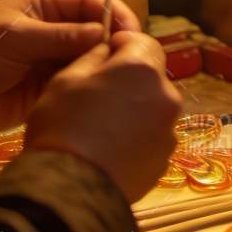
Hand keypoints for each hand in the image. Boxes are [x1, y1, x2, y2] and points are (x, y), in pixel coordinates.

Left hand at [0, 0, 139, 136]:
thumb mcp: (16, 37)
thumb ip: (60, 36)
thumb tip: (104, 33)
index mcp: (47, 5)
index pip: (92, 2)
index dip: (114, 14)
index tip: (129, 33)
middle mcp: (57, 29)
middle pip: (98, 30)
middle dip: (114, 42)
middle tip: (130, 61)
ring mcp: (55, 59)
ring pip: (92, 58)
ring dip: (104, 66)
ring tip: (119, 80)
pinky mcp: (53, 87)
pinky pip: (80, 83)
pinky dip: (91, 87)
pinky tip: (102, 95)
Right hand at [24, 31, 182, 202]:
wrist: (69, 190)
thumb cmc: (63, 126)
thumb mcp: (65, 79)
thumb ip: (93, 57)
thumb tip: (108, 50)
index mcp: (142, 68)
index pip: (143, 41)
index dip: (123, 46)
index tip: (105, 57)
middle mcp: (166, 94)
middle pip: (151, 76)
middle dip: (130, 79)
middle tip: (100, 97)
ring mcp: (169, 129)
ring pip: (154, 107)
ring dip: (137, 108)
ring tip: (105, 128)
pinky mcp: (166, 158)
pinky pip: (153, 136)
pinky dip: (139, 136)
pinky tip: (114, 149)